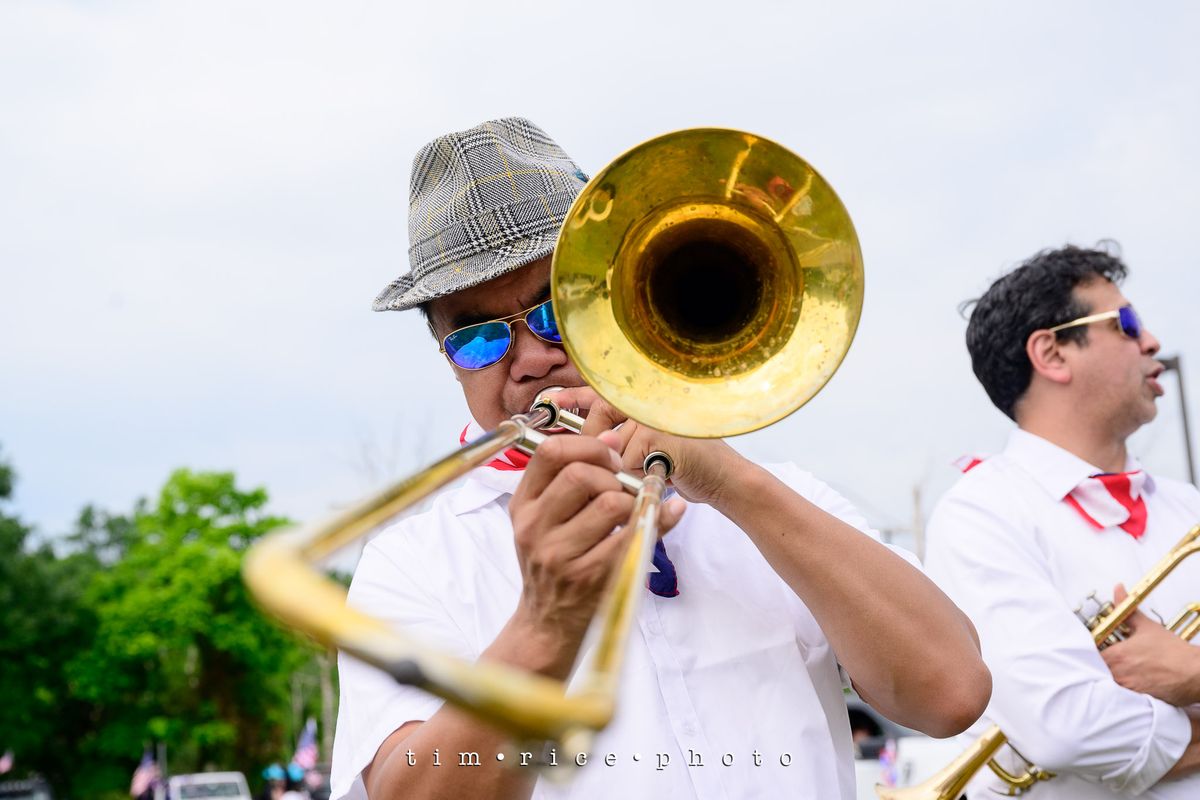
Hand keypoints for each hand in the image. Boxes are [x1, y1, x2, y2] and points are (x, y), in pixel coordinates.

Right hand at [508, 431, 685, 663]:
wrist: (547, 621)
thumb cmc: (554, 562)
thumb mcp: (547, 519)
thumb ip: (574, 476)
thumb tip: (613, 434)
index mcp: (523, 505)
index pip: (549, 452)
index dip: (588, 445)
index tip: (609, 456)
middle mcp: (533, 527)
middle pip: (581, 474)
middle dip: (614, 474)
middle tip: (624, 487)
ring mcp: (558, 554)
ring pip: (609, 503)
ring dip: (631, 502)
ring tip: (630, 512)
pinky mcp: (587, 576)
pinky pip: (629, 536)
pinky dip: (652, 522)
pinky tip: (656, 520)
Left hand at [547, 386, 746, 506]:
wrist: (727, 481)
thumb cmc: (690, 467)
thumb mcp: (650, 451)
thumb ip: (624, 443)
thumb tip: (588, 447)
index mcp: (647, 401)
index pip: (603, 392)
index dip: (575, 395)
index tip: (550, 400)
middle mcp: (650, 402)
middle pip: (601, 420)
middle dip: (596, 446)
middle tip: (607, 464)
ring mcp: (655, 416)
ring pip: (613, 446)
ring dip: (622, 469)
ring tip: (643, 477)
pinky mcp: (660, 436)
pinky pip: (628, 461)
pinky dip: (635, 478)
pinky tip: (652, 481)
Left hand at [1101, 583, 1199, 706]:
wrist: (1196, 674)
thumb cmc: (1173, 652)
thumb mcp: (1147, 627)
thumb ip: (1126, 609)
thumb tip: (1118, 589)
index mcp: (1116, 655)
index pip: (1089, 655)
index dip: (1089, 653)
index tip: (1096, 650)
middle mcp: (1118, 674)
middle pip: (1095, 671)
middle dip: (1098, 666)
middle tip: (1107, 662)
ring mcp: (1127, 689)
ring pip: (1107, 685)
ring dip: (1108, 679)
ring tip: (1121, 672)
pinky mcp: (1137, 701)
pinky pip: (1121, 698)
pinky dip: (1120, 692)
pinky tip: (1129, 684)